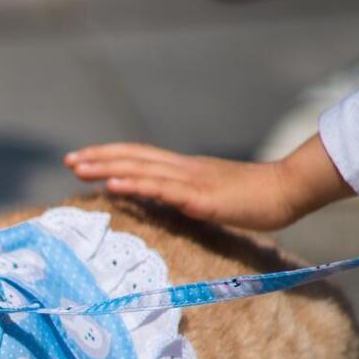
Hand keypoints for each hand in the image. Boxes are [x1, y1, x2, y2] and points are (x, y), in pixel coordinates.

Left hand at [64, 135, 352, 230]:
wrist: (290, 190)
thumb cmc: (256, 197)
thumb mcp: (212, 195)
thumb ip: (187, 195)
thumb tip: (163, 202)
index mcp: (185, 168)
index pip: (139, 156)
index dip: (109, 155)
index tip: (82, 158)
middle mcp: (184, 169)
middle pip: (134, 157)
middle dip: (99, 158)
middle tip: (68, 161)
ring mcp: (192, 181)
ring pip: (143, 170)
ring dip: (109, 169)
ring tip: (81, 170)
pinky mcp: (202, 198)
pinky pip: (164, 190)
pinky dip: (137, 185)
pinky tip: (116, 185)